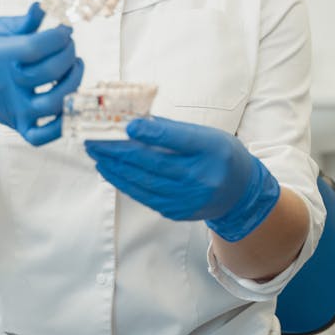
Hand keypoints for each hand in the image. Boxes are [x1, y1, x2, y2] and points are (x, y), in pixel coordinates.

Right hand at [0, 2, 81, 148]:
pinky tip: (71, 102)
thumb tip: (45, 7)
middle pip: (48, 73)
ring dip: (73, 82)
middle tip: (69, 44)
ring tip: (75, 66)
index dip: (57, 36)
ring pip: (53, 104)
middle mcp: (5, 86)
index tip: (65, 29)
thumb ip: (22, 22)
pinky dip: (61, 125)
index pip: (35, 47)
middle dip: (68, 53)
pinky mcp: (17, 124)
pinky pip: (41, 136)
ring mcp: (12, 108)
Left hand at [83, 116, 279, 241]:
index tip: (128, 125)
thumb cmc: (220, 156)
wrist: (239, 192)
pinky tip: (111, 171)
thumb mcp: (206, 135)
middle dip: (119, 151)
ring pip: (144, 182)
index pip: (179, 139)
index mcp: (211, 150)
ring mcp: (187, 198)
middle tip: (95, 140)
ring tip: (96, 154)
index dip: (152, 132)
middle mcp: (200, 177)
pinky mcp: (176, 211)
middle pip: (153, 162)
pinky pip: (145, 196)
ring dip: (115, 168)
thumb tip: (136, 122)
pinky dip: (124, 182)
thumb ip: (173, 130)